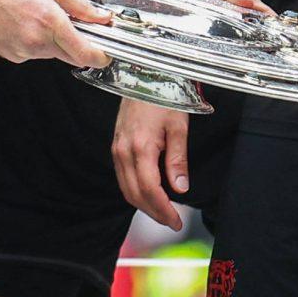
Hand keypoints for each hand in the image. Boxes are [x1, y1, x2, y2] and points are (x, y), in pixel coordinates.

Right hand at [0, 0, 110, 67]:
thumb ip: (79, 5)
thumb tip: (102, 17)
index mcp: (50, 21)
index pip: (84, 53)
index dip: (99, 57)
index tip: (105, 54)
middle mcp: (37, 41)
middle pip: (70, 56)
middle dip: (75, 44)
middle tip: (69, 24)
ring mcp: (23, 52)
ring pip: (51, 54)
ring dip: (52, 41)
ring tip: (36, 17)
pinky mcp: (12, 57)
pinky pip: (33, 54)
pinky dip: (35, 43)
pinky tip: (22, 24)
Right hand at [112, 99, 191, 228]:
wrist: (143, 75)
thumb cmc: (164, 95)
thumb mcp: (178, 126)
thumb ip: (178, 159)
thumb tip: (180, 188)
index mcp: (140, 147)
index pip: (150, 190)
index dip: (163, 210)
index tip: (177, 221)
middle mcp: (123, 151)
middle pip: (135, 194)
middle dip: (154, 213)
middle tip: (172, 221)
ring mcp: (117, 149)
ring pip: (126, 188)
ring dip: (143, 204)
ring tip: (163, 212)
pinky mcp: (116, 146)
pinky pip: (122, 177)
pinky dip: (135, 191)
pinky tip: (149, 194)